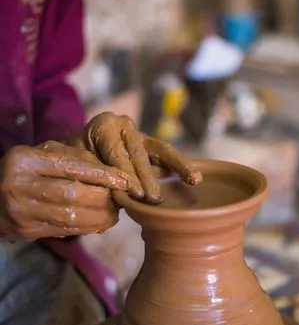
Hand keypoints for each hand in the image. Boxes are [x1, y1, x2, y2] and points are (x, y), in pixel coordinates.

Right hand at [0, 141, 131, 240]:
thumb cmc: (28, 170)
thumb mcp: (45, 154)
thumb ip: (76, 159)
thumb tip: (114, 172)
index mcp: (26, 160)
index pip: (72, 167)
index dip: (103, 175)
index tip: (126, 181)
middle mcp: (19, 185)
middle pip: (73, 194)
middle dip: (104, 199)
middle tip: (121, 199)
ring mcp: (21, 211)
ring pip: (71, 216)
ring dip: (100, 217)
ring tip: (115, 213)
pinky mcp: (25, 231)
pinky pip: (64, 230)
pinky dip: (88, 228)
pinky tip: (101, 223)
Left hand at [69, 112, 201, 203]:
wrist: (79, 147)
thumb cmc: (76, 159)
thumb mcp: (78, 165)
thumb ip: (95, 176)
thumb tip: (113, 198)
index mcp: (104, 126)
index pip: (117, 154)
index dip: (126, 174)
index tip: (136, 194)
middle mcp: (125, 126)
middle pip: (140, 153)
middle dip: (148, 177)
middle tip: (154, 198)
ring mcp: (140, 135)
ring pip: (161, 150)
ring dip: (178, 166)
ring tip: (194, 179)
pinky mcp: (151, 145)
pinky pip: (166, 156)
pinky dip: (180, 167)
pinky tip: (196, 178)